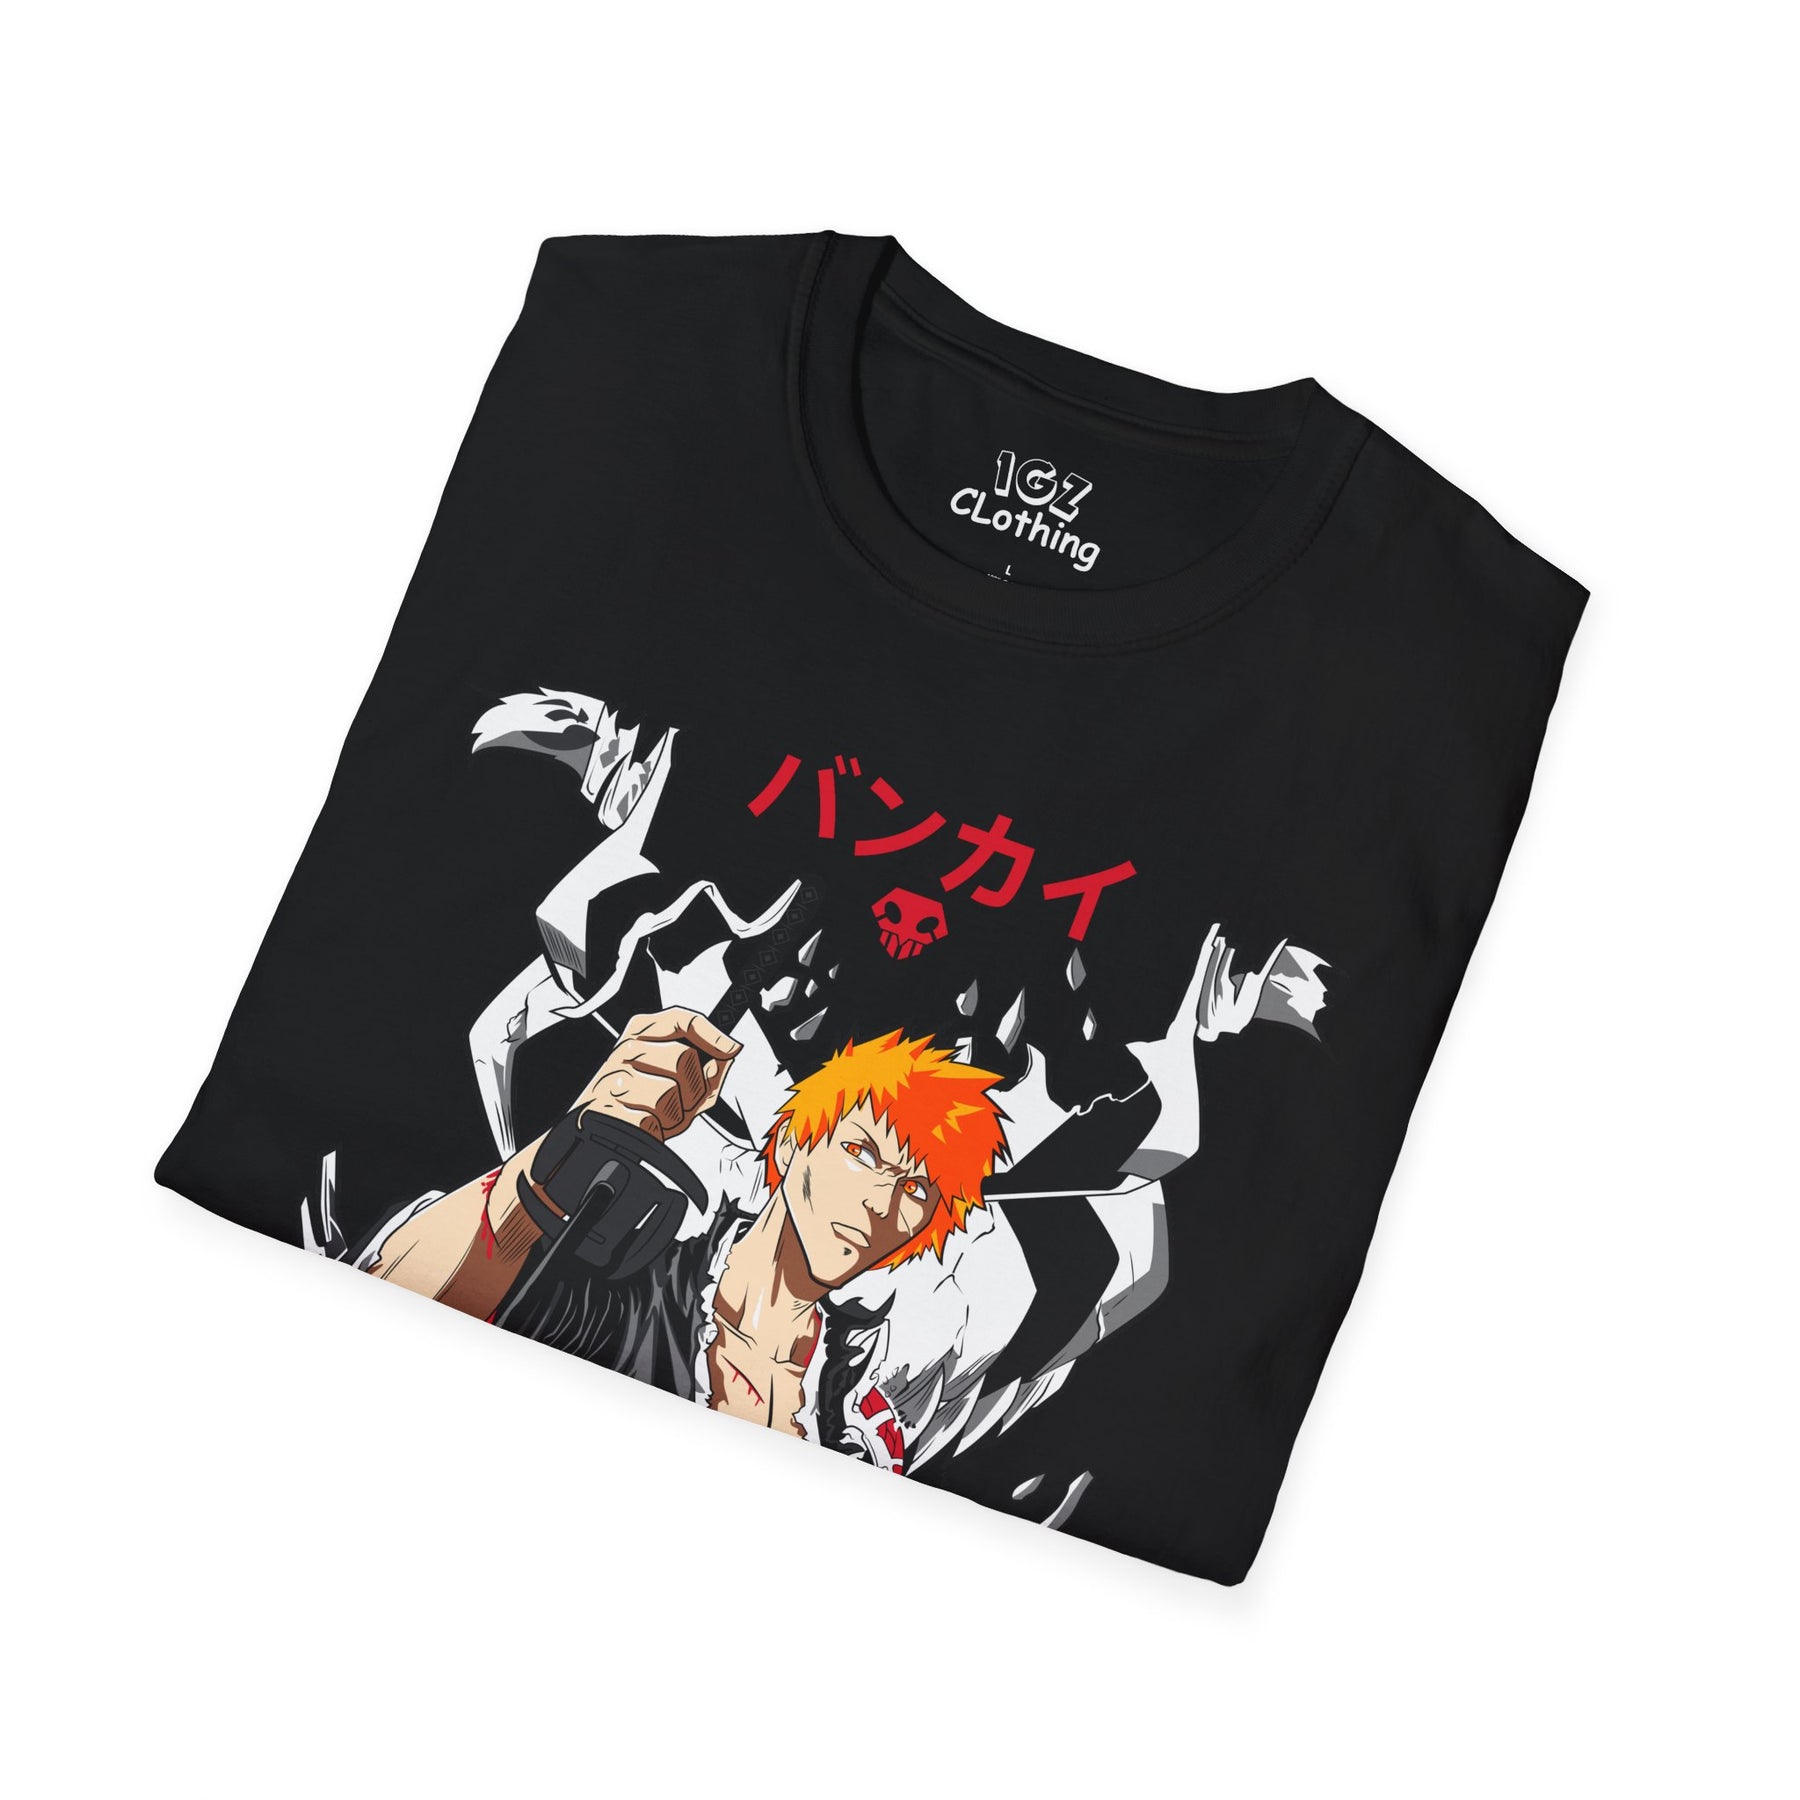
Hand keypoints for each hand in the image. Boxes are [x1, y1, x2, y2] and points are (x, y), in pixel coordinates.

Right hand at [575, 1009, 741, 1141]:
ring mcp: (617, 1075)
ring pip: (671, 1091)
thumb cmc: (641, 1100)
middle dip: (694, 1088)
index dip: (712, 1034)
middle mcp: (627, 1048)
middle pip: (685, 1058)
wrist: (600, 1130)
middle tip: (683, 1099)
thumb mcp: (676, 1075)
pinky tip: (647, 1122)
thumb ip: (706, 1064)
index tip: (730, 1048)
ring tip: (662, 1113)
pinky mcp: (612, 1105)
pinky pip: (654, 1116)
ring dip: (676, 1112)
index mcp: (642, 1032)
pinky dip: (658, 1126)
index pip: (682, 1019)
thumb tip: (726, 1053)